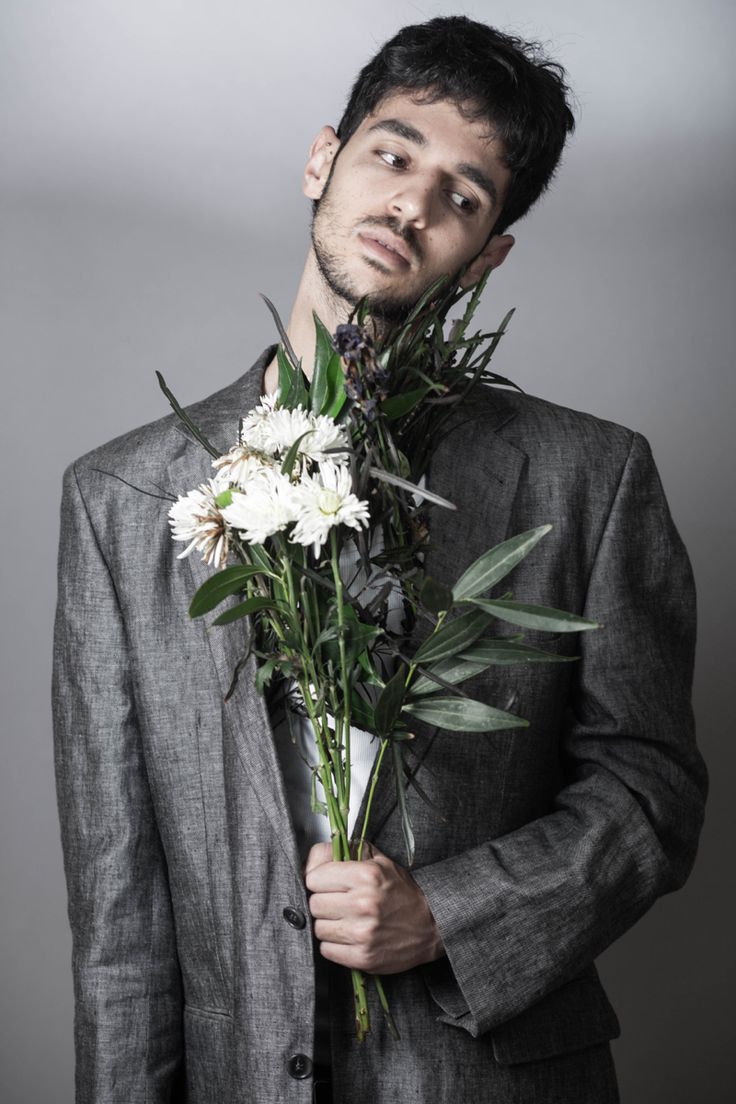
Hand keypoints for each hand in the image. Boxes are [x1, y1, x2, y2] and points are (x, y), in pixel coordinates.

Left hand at [304, 842, 444, 973]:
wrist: (432, 925)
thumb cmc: (402, 892)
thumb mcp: (380, 861)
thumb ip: (346, 851)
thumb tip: (314, 857)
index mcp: (366, 875)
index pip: (314, 878)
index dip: (319, 880)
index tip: (327, 883)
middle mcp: (363, 903)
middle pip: (314, 904)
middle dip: (323, 902)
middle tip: (337, 902)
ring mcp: (362, 933)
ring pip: (319, 928)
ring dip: (328, 924)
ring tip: (345, 920)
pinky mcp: (363, 957)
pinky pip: (327, 950)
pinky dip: (334, 944)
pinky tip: (349, 936)